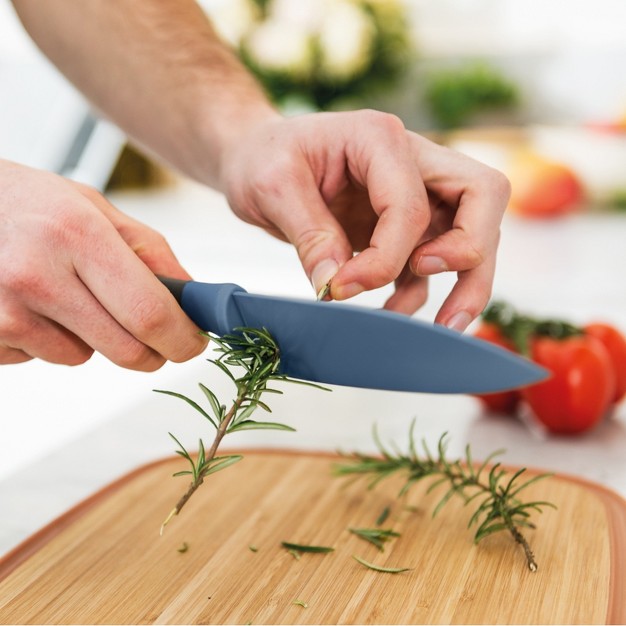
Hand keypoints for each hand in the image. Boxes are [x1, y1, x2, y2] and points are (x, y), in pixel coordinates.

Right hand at [0, 160, 206, 368]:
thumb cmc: (34, 204)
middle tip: (157, 338)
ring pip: (83, 357)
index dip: (182, 339)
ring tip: (70, 295)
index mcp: (78, 234)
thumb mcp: (98, 209)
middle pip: (124, 349)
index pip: (148, 312)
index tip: (194, 343)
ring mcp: (6, 309)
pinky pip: (43, 357)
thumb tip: (192, 298)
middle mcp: (38, 274)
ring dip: (93, 338)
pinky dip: (52, 339)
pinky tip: (37, 303)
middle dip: (152, 352)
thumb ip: (151, 253)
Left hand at [219, 110, 509, 330]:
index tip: (340, 287)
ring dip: (466, 284)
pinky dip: (420, 292)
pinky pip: (430, 261)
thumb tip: (336, 286)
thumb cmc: (262, 159)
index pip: (410, 204)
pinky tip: (392, 315)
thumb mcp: (271, 186)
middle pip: (482, 197)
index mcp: (379, 138)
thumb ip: (309, 233)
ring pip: (472, 232)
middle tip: (448, 304)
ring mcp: (412, 193)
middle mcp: (411, 160)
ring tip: (444, 330)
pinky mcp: (401, 227)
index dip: (386, 256)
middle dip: (472, 256)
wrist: (256, 160)